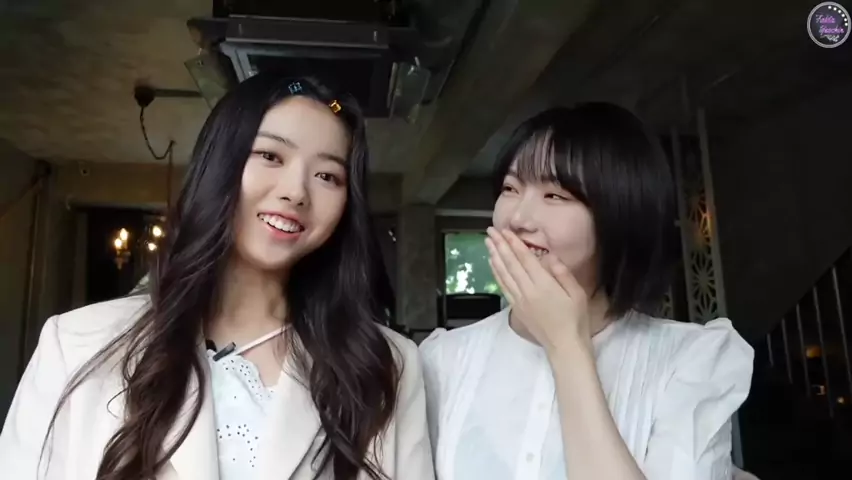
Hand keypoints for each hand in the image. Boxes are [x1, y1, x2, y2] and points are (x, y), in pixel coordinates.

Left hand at [485, 227, 591, 354]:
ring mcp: (520, 300)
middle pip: (510, 264)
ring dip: (494, 257)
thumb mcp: (577, 294)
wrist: (564, 346)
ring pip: (504, 274)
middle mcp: (528, 291)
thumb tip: (550, 256)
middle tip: (490, 231)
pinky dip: (496, 274)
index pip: (525, 259)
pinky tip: (493, 265)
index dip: (513, 244)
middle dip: (499, 245)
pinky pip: (503, 287)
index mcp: (544, 285)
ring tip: (488, 243)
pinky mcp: (517, 308)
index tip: (505, 231)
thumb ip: (563, 273)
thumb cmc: (575, 319)